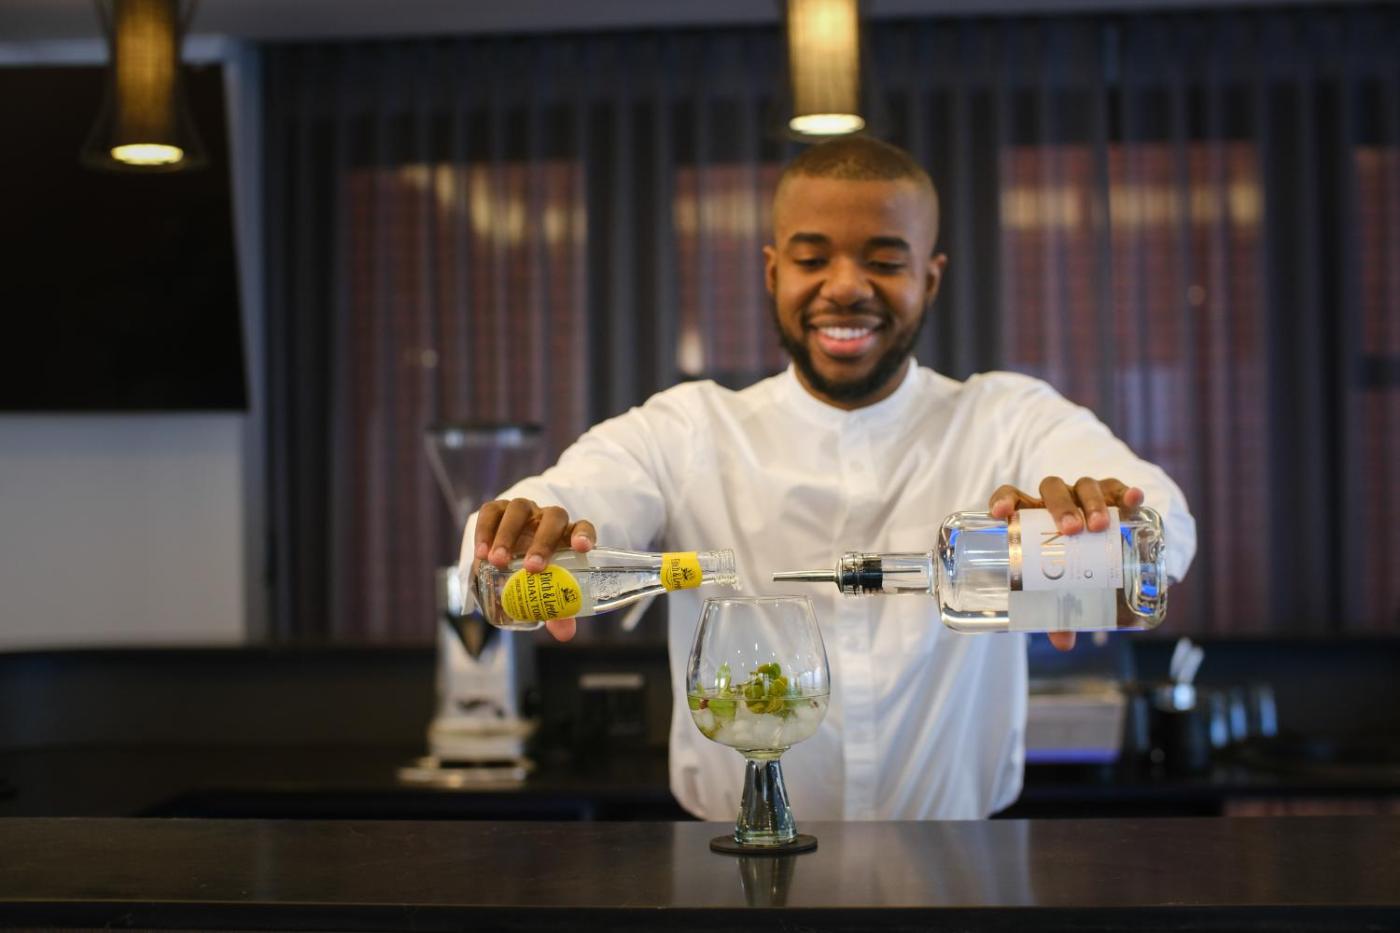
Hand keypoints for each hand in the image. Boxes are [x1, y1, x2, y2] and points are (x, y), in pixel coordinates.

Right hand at [472, 497, 596, 641]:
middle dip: (543, 542)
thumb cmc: (534, 574)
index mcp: (567, 536)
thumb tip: (564, 633)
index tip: (582, 548)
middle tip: (531, 568)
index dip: (584, 535)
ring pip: (520, 510)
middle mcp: (547, 519)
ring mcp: (524, 511)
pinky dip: (485, 530)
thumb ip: (557, 611)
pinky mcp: (498, 510)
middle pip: (553, 518)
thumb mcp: (545, 591)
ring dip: (508, 535)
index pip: (583, 527)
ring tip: (497, 561)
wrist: (506, 557)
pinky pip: (491, 512)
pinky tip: (480, 553)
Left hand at [986, 477, 1145, 652]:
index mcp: (1032, 515)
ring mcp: (1083, 495)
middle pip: (1053, 489)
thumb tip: (1064, 643)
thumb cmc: (1066, 567)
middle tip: (1072, 530)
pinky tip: (1134, 499)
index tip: (1000, 514)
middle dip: (1062, 506)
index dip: (1003, 500)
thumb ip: (1056, 611)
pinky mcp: (1111, 496)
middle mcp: (1056, 500)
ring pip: (1085, 486)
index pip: (1011, 496)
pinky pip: (1116, 488)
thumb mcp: (1058, 587)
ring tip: (1100, 525)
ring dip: (1092, 502)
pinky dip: (1124, 491)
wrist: (1097, 546)